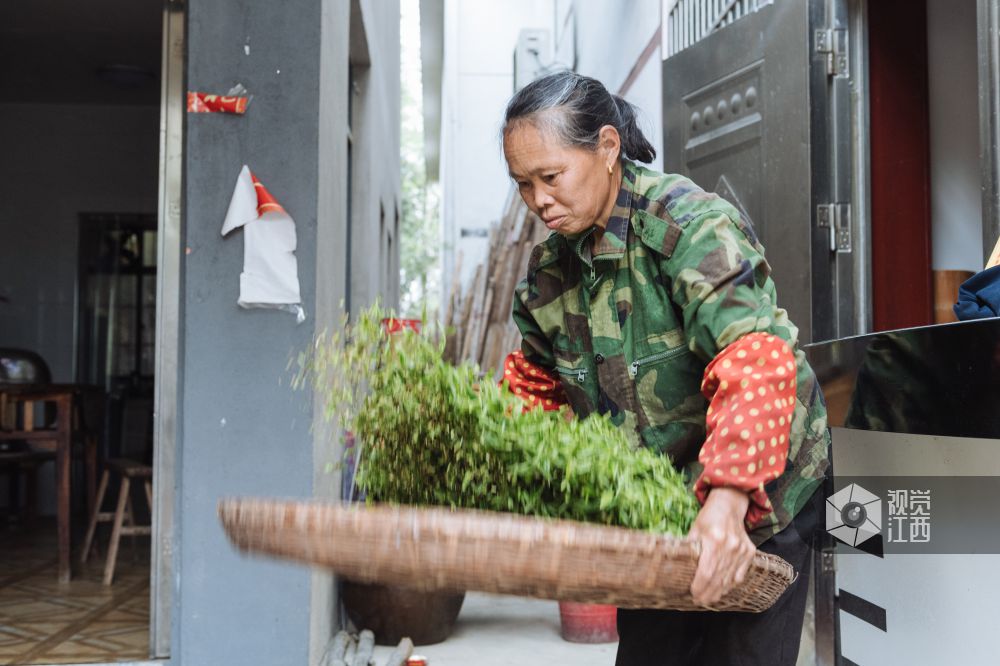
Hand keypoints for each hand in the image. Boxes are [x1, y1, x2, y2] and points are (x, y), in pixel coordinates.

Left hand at [687, 487, 754, 605]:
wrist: (729, 506)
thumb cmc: (708, 518)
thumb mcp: (694, 529)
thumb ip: (689, 548)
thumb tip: (677, 567)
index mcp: (714, 540)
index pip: (707, 571)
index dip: (700, 586)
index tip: (693, 594)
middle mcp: (730, 547)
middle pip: (718, 579)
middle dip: (708, 593)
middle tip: (699, 601)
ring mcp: (742, 551)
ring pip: (730, 579)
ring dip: (719, 592)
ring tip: (709, 599)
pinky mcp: (750, 552)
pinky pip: (740, 575)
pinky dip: (731, 584)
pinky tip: (722, 590)